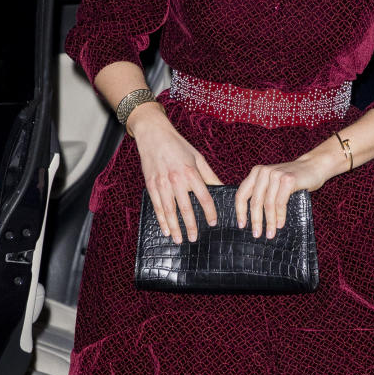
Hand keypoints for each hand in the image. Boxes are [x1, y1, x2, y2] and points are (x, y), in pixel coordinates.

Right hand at [131, 109, 221, 244]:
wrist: (153, 134)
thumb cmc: (178, 145)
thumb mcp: (198, 157)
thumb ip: (210, 175)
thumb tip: (222, 189)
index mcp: (191, 173)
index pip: (204, 198)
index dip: (210, 212)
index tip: (213, 223)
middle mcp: (176, 180)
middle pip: (186, 209)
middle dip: (191, 226)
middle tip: (194, 239)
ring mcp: (162, 183)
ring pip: (170, 211)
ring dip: (175, 228)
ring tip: (180, 240)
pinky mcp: (151, 185)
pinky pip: (157, 206)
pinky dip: (161, 220)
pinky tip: (166, 230)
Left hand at [235, 155, 331, 238]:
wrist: (314, 166)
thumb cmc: (293, 179)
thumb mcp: (273, 183)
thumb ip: (263, 193)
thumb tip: (253, 219)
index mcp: (256, 173)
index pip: (242, 194)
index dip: (240, 212)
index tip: (241, 225)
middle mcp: (264, 172)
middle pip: (255, 201)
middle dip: (256, 221)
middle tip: (256, 234)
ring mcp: (276, 175)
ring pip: (268, 204)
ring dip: (269, 222)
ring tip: (270, 234)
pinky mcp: (288, 180)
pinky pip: (280, 202)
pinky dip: (280, 216)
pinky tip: (280, 225)